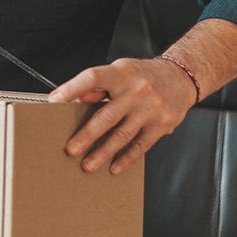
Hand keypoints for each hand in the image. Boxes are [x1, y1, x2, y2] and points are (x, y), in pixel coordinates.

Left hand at [48, 57, 196, 174]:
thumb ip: (99, 84)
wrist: (181, 77)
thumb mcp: (121, 70)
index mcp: (121, 74)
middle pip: (106, 115)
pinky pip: (140, 145)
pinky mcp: (161, 125)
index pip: (93, 78)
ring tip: (87, 165)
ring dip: (103, 153)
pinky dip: (126, 158)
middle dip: (87, 135)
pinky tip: (114, 167)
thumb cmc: (144, 75)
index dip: (72, 88)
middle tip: (71, 149)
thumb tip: (75, 98)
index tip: (54, 101)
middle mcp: (136, 91)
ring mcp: (150, 109)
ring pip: (122, 135)